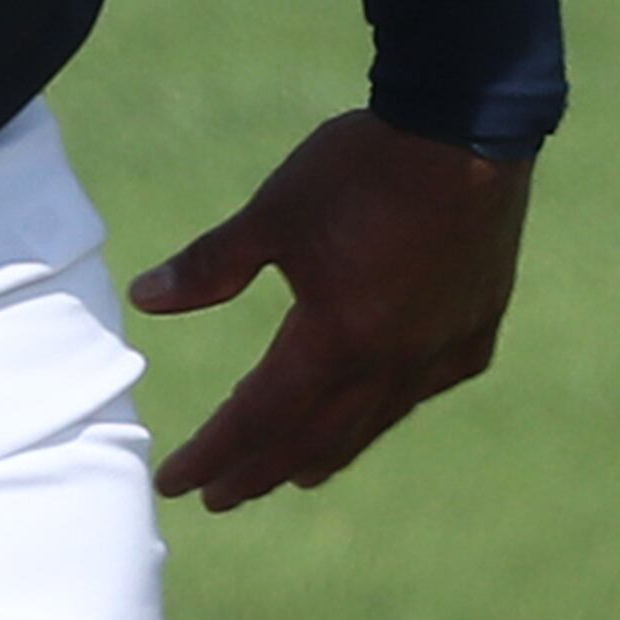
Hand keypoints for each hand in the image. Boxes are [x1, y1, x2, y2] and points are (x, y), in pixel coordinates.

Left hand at [129, 112, 534, 510]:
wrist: (469, 124)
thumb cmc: (362, 167)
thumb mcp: (273, 214)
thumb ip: (209, 266)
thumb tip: (143, 300)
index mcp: (335, 341)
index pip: (258, 419)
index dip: (213, 454)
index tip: (174, 482)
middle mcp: (391, 363)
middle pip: (312, 440)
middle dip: (259, 470)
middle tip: (221, 496)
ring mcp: (440, 350)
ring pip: (371, 424)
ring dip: (321, 453)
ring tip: (290, 474)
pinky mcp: (475, 328)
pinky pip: (421, 389)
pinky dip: (384, 409)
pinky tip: (374, 410)